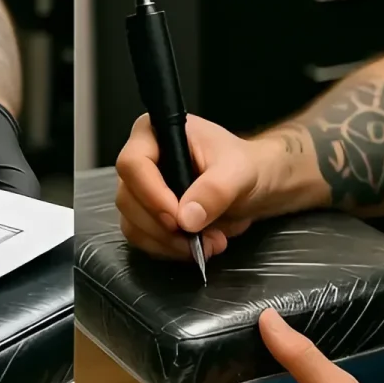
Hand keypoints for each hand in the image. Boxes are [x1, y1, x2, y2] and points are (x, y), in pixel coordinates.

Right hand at [114, 113, 261, 261]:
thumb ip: (214, 190)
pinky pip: (143, 239)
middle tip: (202, 239)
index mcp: (155, 133)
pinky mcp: (147, 216)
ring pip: (133, 224)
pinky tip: (197, 247)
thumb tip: (186, 219)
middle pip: (128, 198)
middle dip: (164, 227)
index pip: (133, 163)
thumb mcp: (238, 171)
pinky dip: (168, 249)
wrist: (254, 186)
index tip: (178, 219)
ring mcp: (141, 190)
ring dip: (168, 243)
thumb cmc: (244, 166)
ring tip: (209, 243)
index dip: (151, 194)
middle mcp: (141, 160)